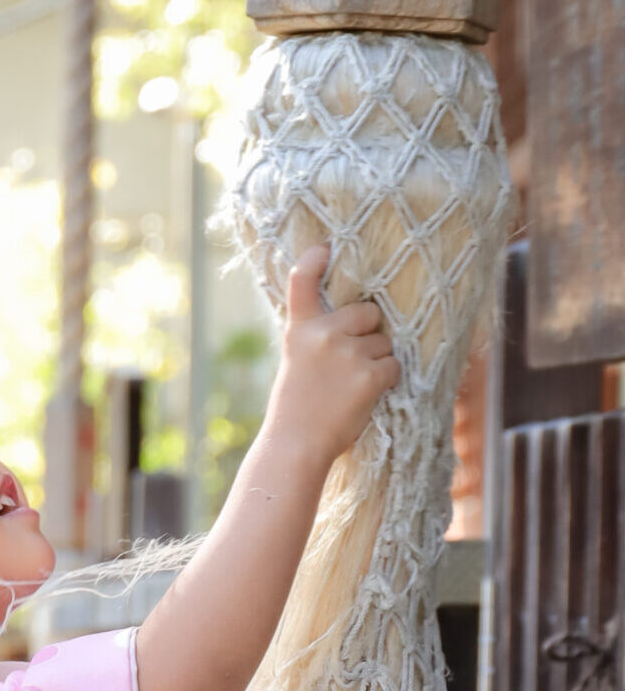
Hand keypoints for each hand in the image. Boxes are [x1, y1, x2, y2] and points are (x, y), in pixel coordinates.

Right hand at [264, 245, 399, 466]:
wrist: (296, 443)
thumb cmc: (297, 406)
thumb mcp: (297, 360)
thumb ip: (318, 336)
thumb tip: (363, 319)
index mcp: (300, 329)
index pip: (303, 282)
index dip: (314, 261)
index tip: (325, 247)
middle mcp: (323, 333)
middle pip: (368, 313)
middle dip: (368, 333)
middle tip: (349, 363)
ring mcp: (347, 352)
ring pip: (384, 343)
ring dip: (377, 362)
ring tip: (352, 386)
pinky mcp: (369, 374)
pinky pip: (394, 366)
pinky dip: (386, 381)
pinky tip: (364, 395)